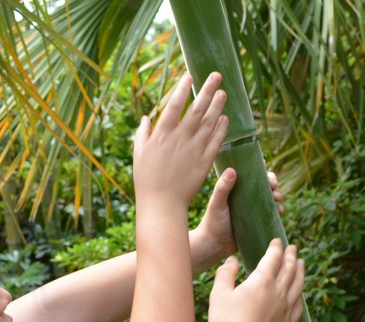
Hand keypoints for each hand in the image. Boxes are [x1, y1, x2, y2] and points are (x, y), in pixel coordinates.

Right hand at [132, 72, 227, 210]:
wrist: (162, 203)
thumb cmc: (147, 179)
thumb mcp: (139, 154)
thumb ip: (143, 133)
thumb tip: (147, 118)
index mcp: (162, 134)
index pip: (175, 105)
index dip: (183, 88)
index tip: (190, 75)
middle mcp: (180, 138)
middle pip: (197, 109)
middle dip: (207, 90)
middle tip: (216, 75)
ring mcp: (194, 149)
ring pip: (209, 122)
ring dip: (217, 106)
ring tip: (223, 92)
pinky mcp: (205, 162)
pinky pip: (215, 142)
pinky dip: (221, 129)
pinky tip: (225, 118)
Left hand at [192, 169, 283, 265]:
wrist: (215, 246)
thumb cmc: (212, 222)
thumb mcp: (217, 203)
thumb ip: (222, 187)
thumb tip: (232, 170)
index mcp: (236, 189)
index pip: (250, 175)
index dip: (259, 169)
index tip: (264, 165)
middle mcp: (246, 198)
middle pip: (263, 185)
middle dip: (272, 182)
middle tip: (274, 185)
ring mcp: (253, 210)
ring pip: (269, 199)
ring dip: (277, 195)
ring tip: (278, 198)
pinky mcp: (258, 222)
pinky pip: (271, 214)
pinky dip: (278, 210)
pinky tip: (280, 211)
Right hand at [208, 239, 304, 321]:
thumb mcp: (219, 294)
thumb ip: (226, 274)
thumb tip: (232, 260)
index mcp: (261, 281)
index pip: (273, 257)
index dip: (276, 247)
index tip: (277, 241)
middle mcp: (278, 292)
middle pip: (290, 268)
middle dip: (291, 255)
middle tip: (293, 248)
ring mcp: (286, 309)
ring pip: (298, 284)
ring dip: (300, 271)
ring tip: (301, 263)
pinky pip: (299, 305)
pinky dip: (300, 295)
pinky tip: (299, 293)